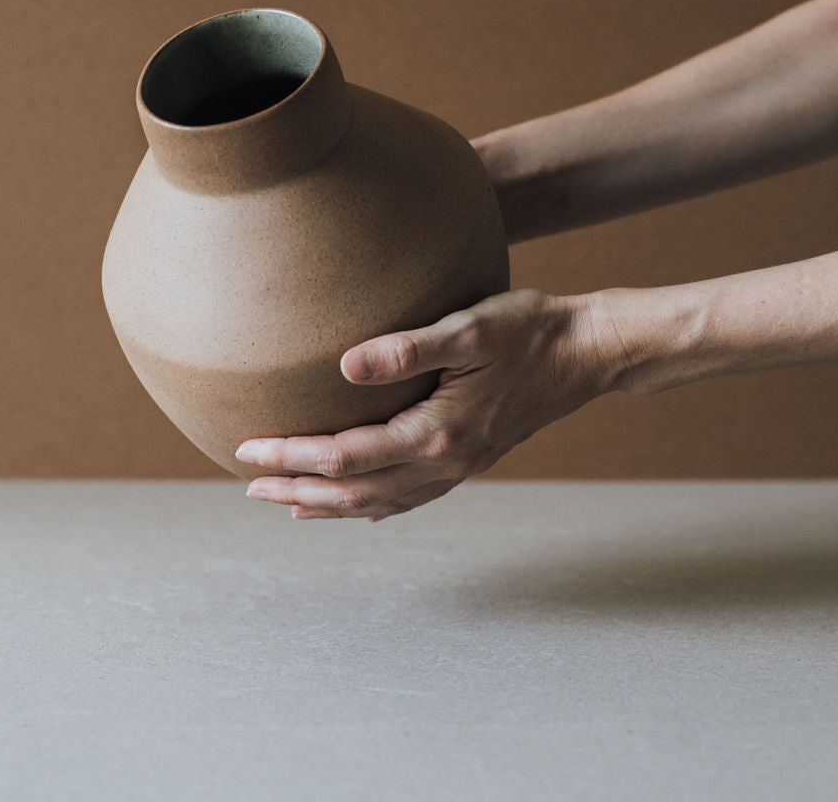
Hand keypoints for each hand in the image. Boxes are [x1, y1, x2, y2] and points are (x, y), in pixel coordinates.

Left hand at [237, 288, 620, 520]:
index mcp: (437, 433)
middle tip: (250, 487)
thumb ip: (407, 349)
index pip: (346, 456)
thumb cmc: (530, 331)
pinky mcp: (471, 459)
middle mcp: (446, 462)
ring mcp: (460, 467)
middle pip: (355, 492)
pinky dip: (375, 507)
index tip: (247, 450)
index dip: (292, 456)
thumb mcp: (470, 328)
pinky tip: (361, 510)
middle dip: (298, 489)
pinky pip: (412, 497)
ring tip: (289, 504)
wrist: (589, 353)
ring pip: (381, 502)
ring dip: (330, 505)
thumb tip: (344, 366)